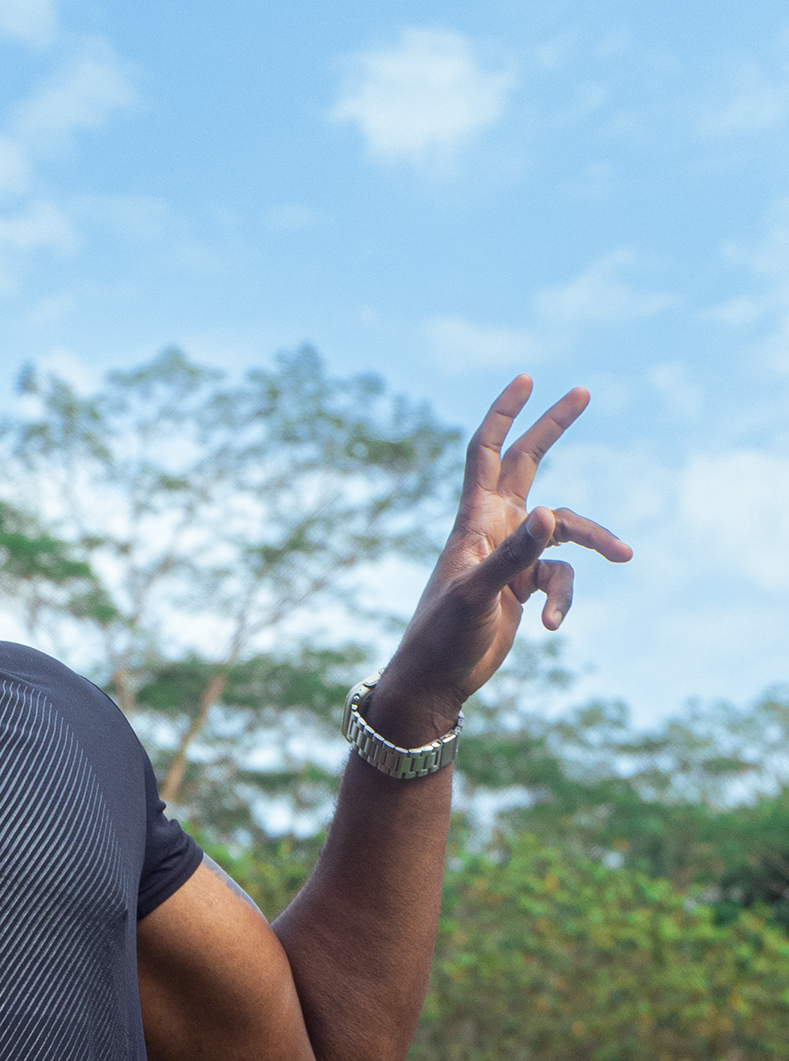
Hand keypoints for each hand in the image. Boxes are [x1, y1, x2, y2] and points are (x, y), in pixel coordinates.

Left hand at [374, 377, 631, 736]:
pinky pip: (560, 580)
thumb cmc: (441, 635)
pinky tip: (550, 628)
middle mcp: (493, 528)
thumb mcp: (478, 594)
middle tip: (583, 391)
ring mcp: (510, 556)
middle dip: (552, 429)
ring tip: (625, 555)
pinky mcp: (522, 586)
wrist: (436, 681)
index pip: (487, 452)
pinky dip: (563, 601)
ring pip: (562, 532)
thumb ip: (515, 556)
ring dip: (593, 541)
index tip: (527, 379)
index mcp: (474, 519)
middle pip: (528, 465)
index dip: (505, 414)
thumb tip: (550, 515)